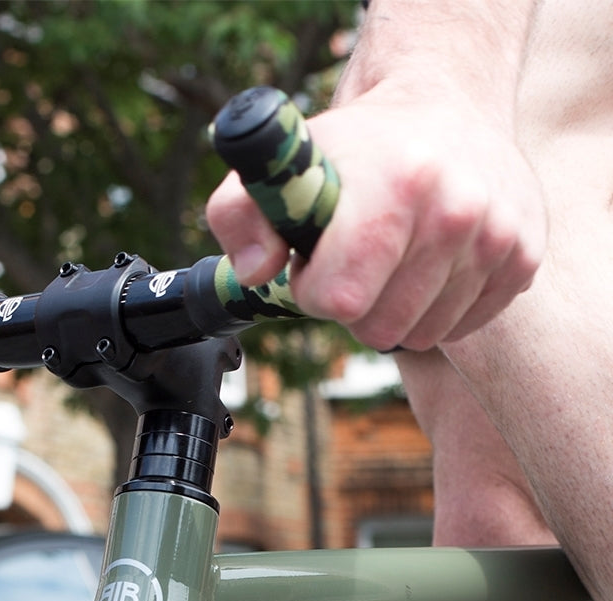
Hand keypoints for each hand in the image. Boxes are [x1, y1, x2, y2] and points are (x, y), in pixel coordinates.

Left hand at [205, 86, 546, 350]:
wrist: (444, 103)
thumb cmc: (352, 147)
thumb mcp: (282, 167)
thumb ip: (239, 216)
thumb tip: (255, 274)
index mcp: (396, 184)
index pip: (340, 298)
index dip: (313, 289)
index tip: (314, 259)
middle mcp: (458, 210)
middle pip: (379, 327)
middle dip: (353, 303)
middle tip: (353, 256)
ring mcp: (499, 237)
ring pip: (421, 335)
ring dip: (393, 308)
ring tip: (391, 254)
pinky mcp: (524, 258)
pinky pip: (459, 328)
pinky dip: (434, 308)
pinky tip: (426, 261)